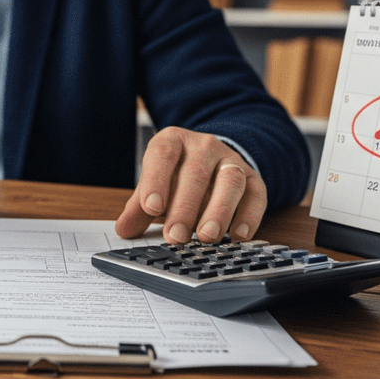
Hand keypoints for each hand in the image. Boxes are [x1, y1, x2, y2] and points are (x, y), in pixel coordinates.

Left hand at [115, 126, 266, 243]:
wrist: (213, 160)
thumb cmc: (177, 175)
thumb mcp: (156, 184)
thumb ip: (139, 207)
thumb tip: (124, 229)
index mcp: (173, 141)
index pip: (163, 155)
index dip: (156, 180)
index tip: (151, 207)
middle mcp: (204, 147)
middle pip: (195, 173)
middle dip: (184, 207)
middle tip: (176, 236)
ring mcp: (231, 161)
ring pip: (229, 181)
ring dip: (218, 211)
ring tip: (206, 237)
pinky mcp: (254, 179)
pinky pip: (256, 195)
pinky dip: (249, 216)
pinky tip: (237, 236)